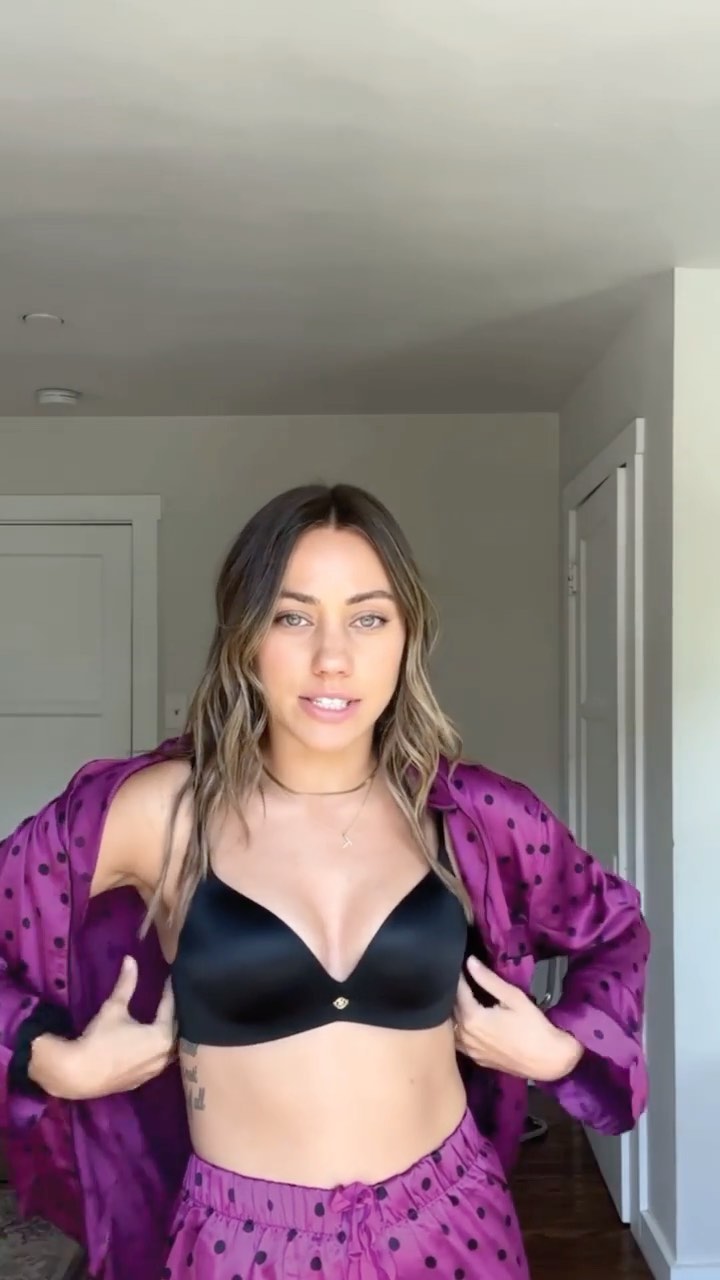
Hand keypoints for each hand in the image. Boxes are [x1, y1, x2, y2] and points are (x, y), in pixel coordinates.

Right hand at [30, 956, 175, 1100]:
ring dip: (169, 1034)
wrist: (79, 1074)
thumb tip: (130, 959)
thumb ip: (126, 984)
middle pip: (176, 1030)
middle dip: (174, 1014)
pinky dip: (159, 1050)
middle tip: (171, 997)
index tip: (171, 979)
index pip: (170, 1008)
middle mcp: (164, 1055)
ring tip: (167, 1019)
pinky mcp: (142, 1080)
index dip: (169, 992)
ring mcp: (154, 1071)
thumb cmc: (99, 1038)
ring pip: (169, 1049)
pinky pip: (158, 1061)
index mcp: (162, 1036)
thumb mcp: (114, 1008)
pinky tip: (153, 1043)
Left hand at [453, 956, 583, 1082]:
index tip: (458, 963)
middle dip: (455, 991)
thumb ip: (488, 980)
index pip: (457, 990)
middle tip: (461, 977)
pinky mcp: (476, 1059)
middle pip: (451, 1008)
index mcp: (472, 1018)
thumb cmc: (533, 1026)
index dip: (458, 975)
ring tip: (463, 996)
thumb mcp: (513, 997)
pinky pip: (459, 1040)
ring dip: (454, 1011)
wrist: (548, 1061)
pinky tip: (467, 1019)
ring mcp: (469, 1050)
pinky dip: (459, 1027)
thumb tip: (470, 962)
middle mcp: (465, 1036)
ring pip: (452, 1026)